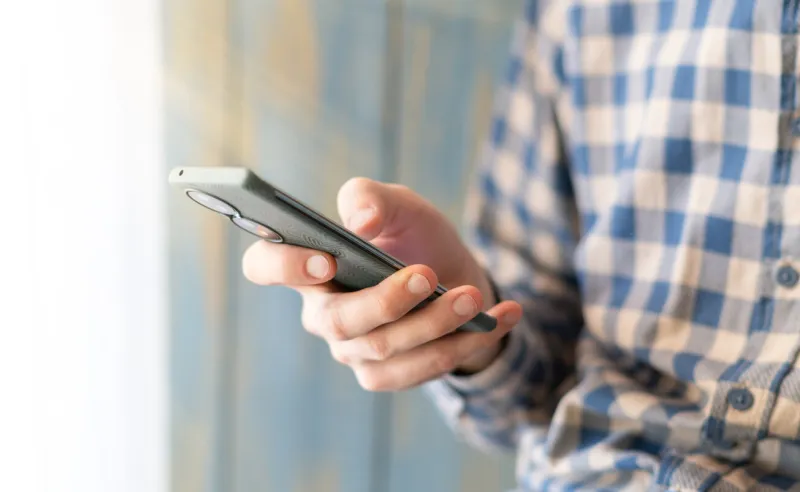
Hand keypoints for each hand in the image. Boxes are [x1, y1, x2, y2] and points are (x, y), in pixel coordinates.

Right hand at [242, 178, 522, 390]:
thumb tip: (361, 221)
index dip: (284, 266)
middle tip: (427, 274)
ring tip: (472, 296)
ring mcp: (351, 349)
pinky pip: (419, 369)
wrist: (456, 277)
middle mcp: (323, 312)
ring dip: (434, 322)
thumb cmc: (416, 238)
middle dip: (386, 301)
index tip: (326, 258)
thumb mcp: (402, 206)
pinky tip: (501, 317)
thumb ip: (372, 197)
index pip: (265, 265)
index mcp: (310, 264)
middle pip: (337, 321)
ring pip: (384, 347)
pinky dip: (464, 344)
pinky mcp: (385, 373)